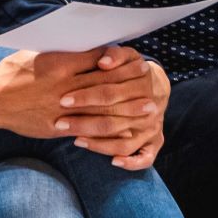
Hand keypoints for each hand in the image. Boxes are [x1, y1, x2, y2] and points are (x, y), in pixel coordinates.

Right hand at [0, 47, 159, 153]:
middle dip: (131, 83)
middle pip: (104, 83)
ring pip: (100, 108)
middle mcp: (62, 87)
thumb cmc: (12, 72)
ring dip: (127, 108)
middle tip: (153, 82)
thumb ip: (63, 53)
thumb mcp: (36, 53)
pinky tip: (125, 130)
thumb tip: (89, 48)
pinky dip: (107, 130)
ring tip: (147, 107)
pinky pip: (86, 129)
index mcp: (58, 64)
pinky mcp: (56, 127)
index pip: (96, 59)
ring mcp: (60, 109)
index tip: (136, 59)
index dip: (120, 59)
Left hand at [63, 49, 171, 171]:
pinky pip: (145, 158)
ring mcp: (152, 128)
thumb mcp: (127, 56)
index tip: (63, 100)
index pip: (109, 93)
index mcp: (142, 85)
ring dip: (98, 144)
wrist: (158, 87)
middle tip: (59, 123)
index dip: (85, 96)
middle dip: (83, 123)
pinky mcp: (155, 143)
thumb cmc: (132, 69)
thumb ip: (114, 55)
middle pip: (112, 119)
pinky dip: (131, 162)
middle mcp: (149, 109)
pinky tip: (113, 162)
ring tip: (76, 140)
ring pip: (124, 142)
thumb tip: (102, 62)